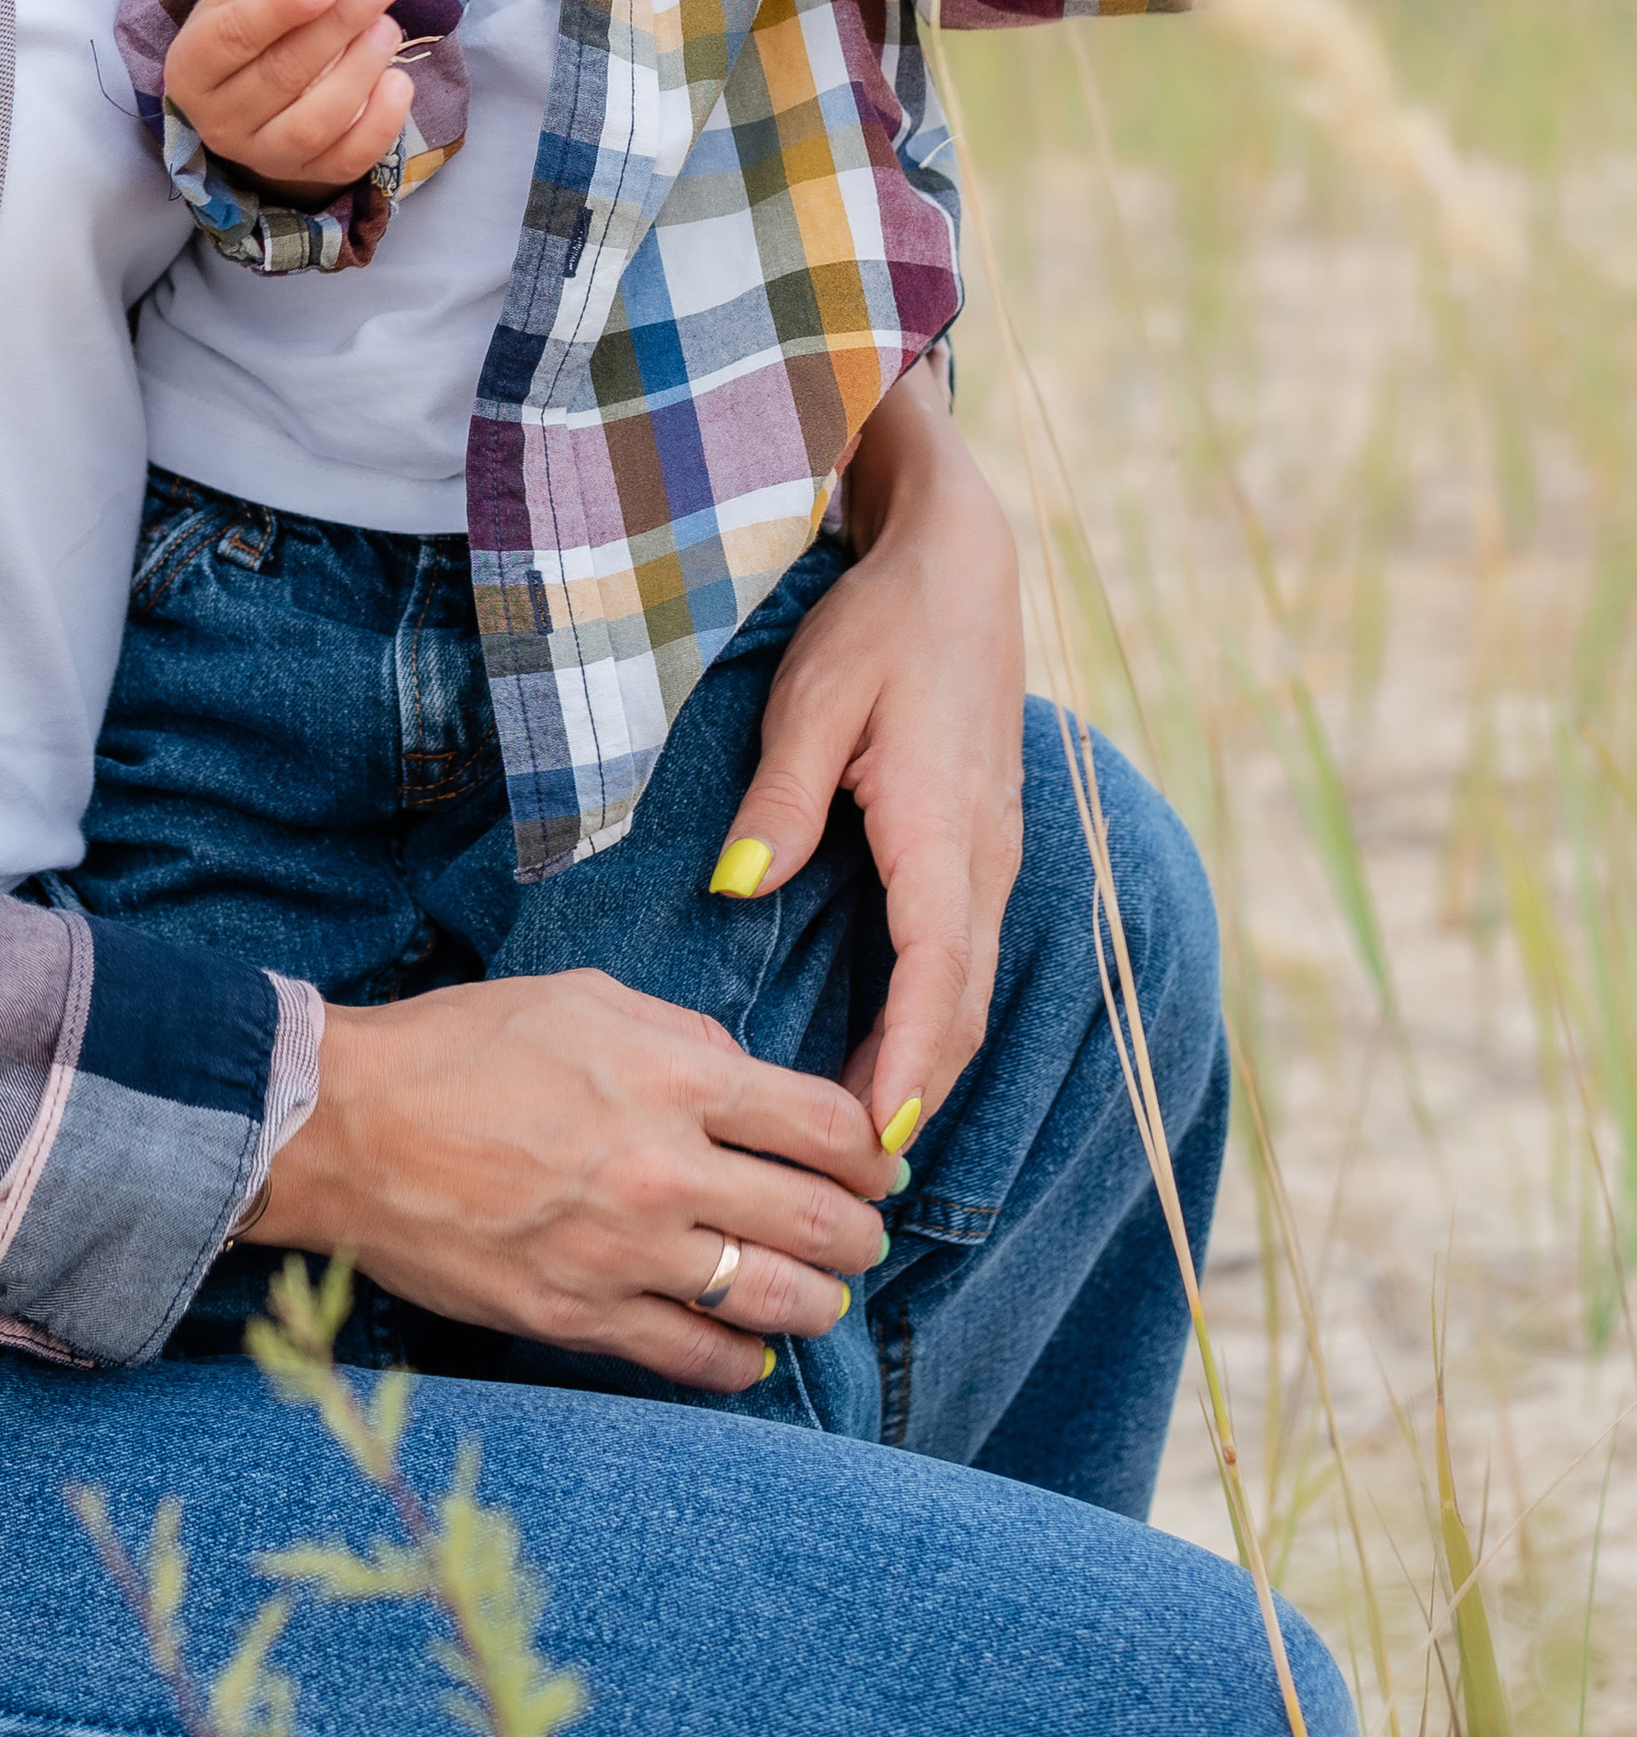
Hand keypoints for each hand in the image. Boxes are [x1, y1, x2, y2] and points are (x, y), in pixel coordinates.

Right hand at [163, 0, 411, 203]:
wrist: (253, 82)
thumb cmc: (252, 24)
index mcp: (190, 68)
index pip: (230, 38)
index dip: (281, 7)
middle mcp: (217, 121)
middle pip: (278, 76)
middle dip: (337, 26)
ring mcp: (261, 157)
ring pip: (311, 125)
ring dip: (358, 72)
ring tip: (387, 28)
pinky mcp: (306, 176)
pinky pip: (346, 161)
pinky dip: (379, 124)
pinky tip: (398, 82)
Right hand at [254, 969, 897, 1389]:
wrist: (346, 1128)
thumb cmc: (460, 1045)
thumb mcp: (583, 996)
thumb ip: (682, 1035)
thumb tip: (747, 1079)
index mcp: (671, 1078)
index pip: (823, 1126)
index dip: (870, 1149)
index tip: (876, 1160)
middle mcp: (662, 1170)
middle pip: (817, 1221)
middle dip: (861, 1233)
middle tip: (863, 1233)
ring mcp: (622, 1254)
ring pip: (773, 1300)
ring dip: (818, 1301)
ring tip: (822, 1293)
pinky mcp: (578, 1317)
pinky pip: (697, 1360)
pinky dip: (743, 1362)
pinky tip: (754, 1349)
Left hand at [709, 358, 1024, 1157]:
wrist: (961, 566)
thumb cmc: (881, 625)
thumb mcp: (815, 698)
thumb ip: (782, 795)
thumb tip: (740, 884)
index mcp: (944, 829)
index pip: (934, 974)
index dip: (903, 1061)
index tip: (870, 1137)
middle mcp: (985, 857)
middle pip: (960, 1005)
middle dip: (912, 1090)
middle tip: (844, 1171)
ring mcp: (995, 855)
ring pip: (970, 987)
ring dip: (924, 1061)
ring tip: (855, 1134)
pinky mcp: (984, 846)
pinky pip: (967, 955)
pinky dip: (934, 1016)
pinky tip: (885, 1044)